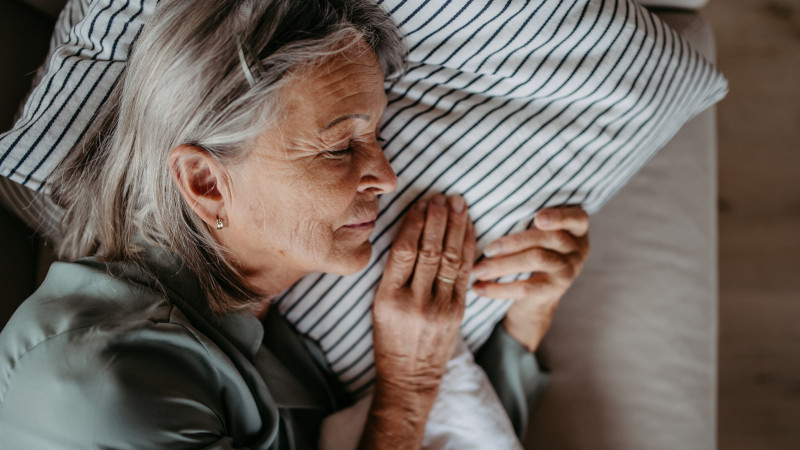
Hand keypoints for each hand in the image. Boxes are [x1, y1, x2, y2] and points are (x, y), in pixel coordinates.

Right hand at [363, 194, 475, 448]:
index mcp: (388, 298)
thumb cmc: (389, 338)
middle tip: (442, 197)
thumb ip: (393, 274)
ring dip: (456, 227)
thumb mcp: (378, 306)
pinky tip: (469, 230)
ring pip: (451, 259)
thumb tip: (410, 233)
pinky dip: (469, 248)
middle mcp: (415, 302)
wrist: (410, 376)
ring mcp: (439, 308)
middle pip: (430, 250)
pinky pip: (466, 273)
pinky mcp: (458, 312)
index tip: (420, 204)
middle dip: (438, 219)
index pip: (403, 251)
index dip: (414, 223)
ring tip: (458, 204)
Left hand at [472, 206, 589, 351]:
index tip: (538, 218)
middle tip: (487, 249)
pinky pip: (527, 287)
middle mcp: (577, 247)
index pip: (576, 217)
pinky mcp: (555, 290)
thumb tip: (480, 203)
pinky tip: (479, 288)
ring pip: (537, 260)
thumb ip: (525, 218)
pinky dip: (499, 288)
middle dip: (515, 242)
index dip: (559, 217)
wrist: (537, 295)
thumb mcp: (535, 231)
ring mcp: (568, 269)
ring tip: (479, 270)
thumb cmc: (530, 249)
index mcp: (575, 227)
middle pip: (549, 238)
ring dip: (504, 264)